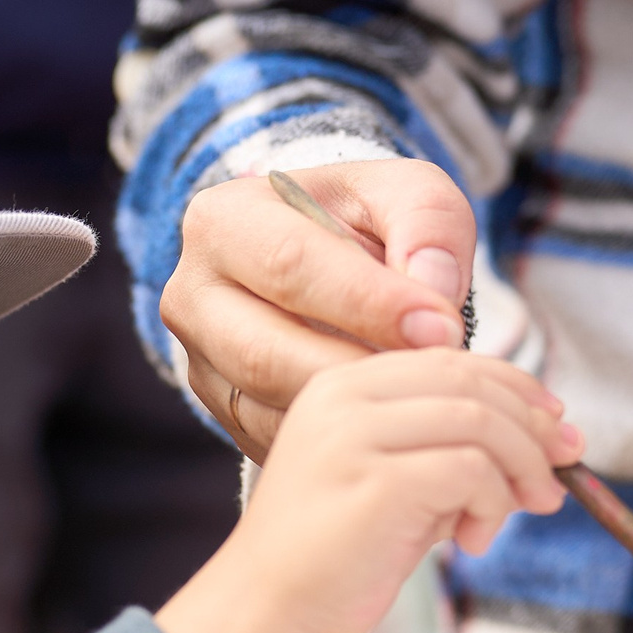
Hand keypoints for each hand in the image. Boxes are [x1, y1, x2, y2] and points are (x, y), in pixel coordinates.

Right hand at [156, 350, 578, 632]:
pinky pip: (471, 470)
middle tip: (561, 471)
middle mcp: (343, 396)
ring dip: (521, 467)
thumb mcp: (389, 484)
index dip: (515, 386)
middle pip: (471, 380)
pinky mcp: (378, 480)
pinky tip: (472, 541)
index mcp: (340, 385)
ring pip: (480, 421)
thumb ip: (445, 451)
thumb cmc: (326, 559)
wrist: (263, 612)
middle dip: (532, 424)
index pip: (450, 359)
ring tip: (521, 511)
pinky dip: (493, 503)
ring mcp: (356, 434)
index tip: (554, 426)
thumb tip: (544, 438)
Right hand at [163, 159, 477, 460]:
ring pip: (270, 407)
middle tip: (434, 378)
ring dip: (351, 411)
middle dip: (356, 369)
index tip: (441, 328)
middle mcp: (192, 296)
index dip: (368, 302)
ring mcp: (199, 363)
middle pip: (266, 352)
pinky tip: (392, 421)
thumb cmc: (364, 222)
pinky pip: (279, 439)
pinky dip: (338, 437)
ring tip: (420, 400)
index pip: (291, 266)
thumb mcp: (402, 193)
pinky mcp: (223, 412)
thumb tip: (433, 287)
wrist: (323, 262)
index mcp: (222, 223)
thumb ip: (429, 221)